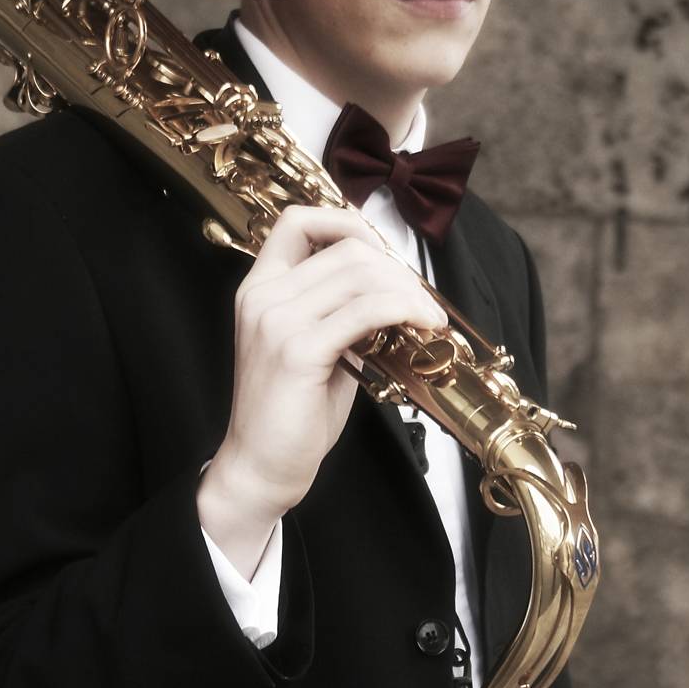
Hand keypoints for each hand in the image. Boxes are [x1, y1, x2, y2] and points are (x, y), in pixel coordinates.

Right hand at [197, 206, 447, 577]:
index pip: (297, 221)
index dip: (346, 222)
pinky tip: (423, 328)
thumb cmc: (291, 414)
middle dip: (397, 270)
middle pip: (346, 248)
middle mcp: (262, 295)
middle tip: (423, 302)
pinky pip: (367, 310)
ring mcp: (276, 320)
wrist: (261, 467)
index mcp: (259, 288)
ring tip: (429, 319)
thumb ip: (339, 312)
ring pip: (361, 273)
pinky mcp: (297, 350)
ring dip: (409, 292)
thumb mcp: (313, 348)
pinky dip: (405, 311)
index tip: (382, 253)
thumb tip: (394, 291)